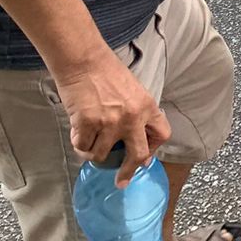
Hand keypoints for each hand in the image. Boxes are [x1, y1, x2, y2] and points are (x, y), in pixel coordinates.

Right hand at [55, 55, 170, 187]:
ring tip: (88, 135)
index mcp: (147, 106)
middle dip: (128, 172)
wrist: (83, 60)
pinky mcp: (88, 125)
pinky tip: (78, 129)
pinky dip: (79, 143)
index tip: (145, 156)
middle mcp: (132, 118)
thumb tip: (134, 140)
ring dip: (93, 150)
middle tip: (121, 180)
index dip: (153, 148)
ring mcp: (110, 123)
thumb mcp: (132, 90)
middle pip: (138, 156)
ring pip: (102, 155)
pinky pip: (83, 147)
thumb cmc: (105, 71)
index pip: (162, 134)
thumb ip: (137, 113)